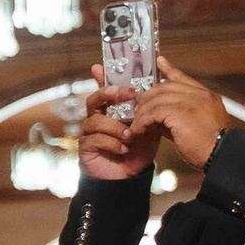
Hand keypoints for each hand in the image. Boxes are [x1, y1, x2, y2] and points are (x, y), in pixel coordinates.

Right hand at [81, 65, 161, 180]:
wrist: (129, 178)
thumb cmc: (137, 150)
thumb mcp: (149, 127)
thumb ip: (150, 111)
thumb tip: (158, 91)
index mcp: (111, 111)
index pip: (104, 90)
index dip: (100, 77)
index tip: (101, 67)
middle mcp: (97, 119)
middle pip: (93, 100)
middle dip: (109, 94)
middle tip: (128, 95)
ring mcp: (89, 133)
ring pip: (96, 120)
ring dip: (115, 126)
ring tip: (130, 135)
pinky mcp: (86, 148)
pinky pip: (95, 139)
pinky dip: (112, 142)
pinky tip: (124, 148)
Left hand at [135, 56, 233, 167]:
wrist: (223, 154)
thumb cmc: (209, 146)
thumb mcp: (194, 126)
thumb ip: (177, 117)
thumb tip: (156, 118)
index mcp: (206, 96)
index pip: (183, 78)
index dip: (169, 69)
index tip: (160, 61)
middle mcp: (200, 95)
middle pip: (165, 87)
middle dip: (147, 98)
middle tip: (136, 110)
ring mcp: (192, 101)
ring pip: (157, 99)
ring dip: (142, 113)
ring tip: (136, 125)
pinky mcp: (181, 112)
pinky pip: (153, 112)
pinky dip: (142, 121)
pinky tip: (138, 130)